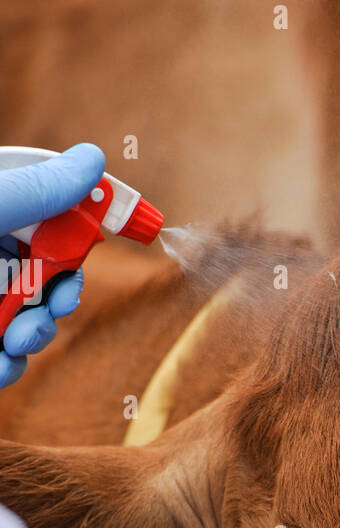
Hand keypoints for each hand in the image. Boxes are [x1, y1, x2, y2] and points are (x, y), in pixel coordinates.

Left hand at [0, 143, 104, 387]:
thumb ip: (37, 190)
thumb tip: (94, 160)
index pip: (49, 208)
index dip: (90, 219)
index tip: (137, 227)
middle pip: (48, 270)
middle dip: (62, 291)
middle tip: (56, 302)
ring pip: (29, 320)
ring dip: (35, 334)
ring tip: (14, 340)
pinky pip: (0, 361)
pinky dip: (4, 367)